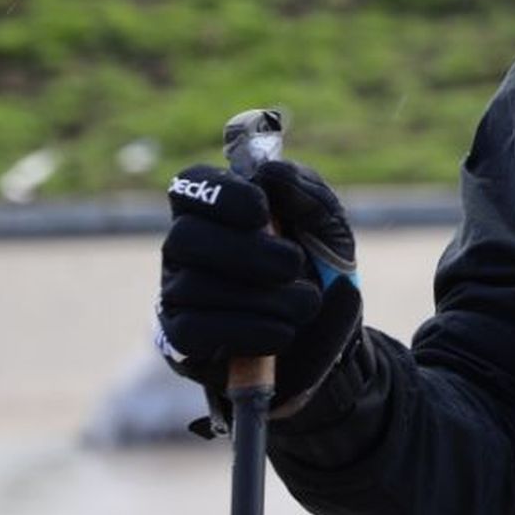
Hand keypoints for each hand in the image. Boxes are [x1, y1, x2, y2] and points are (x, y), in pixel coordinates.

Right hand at [158, 157, 363, 418]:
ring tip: (306, 304)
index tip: (262, 211)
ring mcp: (177, 294)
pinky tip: (284, 331)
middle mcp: (185, 249)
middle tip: (294, 265)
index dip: (222, 194)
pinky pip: (194, 331)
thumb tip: (268, 173)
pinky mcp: (180, 341)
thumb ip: (307, 193)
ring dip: (263, 297)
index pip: (190, 184)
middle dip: (246, 251)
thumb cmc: (323, 273)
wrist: (336, 341)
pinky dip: (248, 329)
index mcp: (217, 210)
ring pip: (194, 287)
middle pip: (183, 236)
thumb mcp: (330, 227)